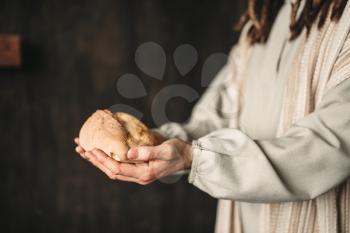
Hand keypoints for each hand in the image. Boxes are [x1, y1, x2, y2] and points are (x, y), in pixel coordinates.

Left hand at [74, 138, 191, 184]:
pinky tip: (101, 152)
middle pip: (111, 171)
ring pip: (112, 169)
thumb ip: (148, 152)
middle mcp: (138, 176)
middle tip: (80, 148)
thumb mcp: (164, 150)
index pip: (117, 168)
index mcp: (143, 174)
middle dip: (95, 160)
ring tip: (85, 150)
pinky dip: (107, 159)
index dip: (103, 159)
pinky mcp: (138, 169)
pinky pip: (118, 166)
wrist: (185, 157)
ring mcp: (137, 174)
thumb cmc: (176, 152)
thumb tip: (128, 153)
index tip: (91, 149)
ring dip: (98, 160)